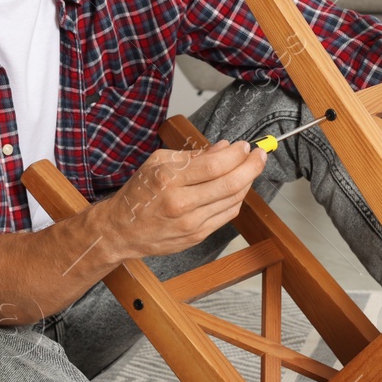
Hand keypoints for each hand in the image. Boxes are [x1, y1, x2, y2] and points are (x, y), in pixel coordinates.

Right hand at [100, 139, 266, 258]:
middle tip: (260, 155)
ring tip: (250, 168)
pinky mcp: (197, 236)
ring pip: (233, 200)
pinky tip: (238, 187)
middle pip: (230, 183)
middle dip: (252, 166)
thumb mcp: (158, 162)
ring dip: (247, 182)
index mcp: (169, 179)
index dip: (236, 154)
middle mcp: (181, 202)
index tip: (244, 146)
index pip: (215, 165)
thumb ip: (193, 156)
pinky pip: (227, 215)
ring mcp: (191, 222)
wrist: (121, 230)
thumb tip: (223, 148)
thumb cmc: (139, 193)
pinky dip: (237, 199)